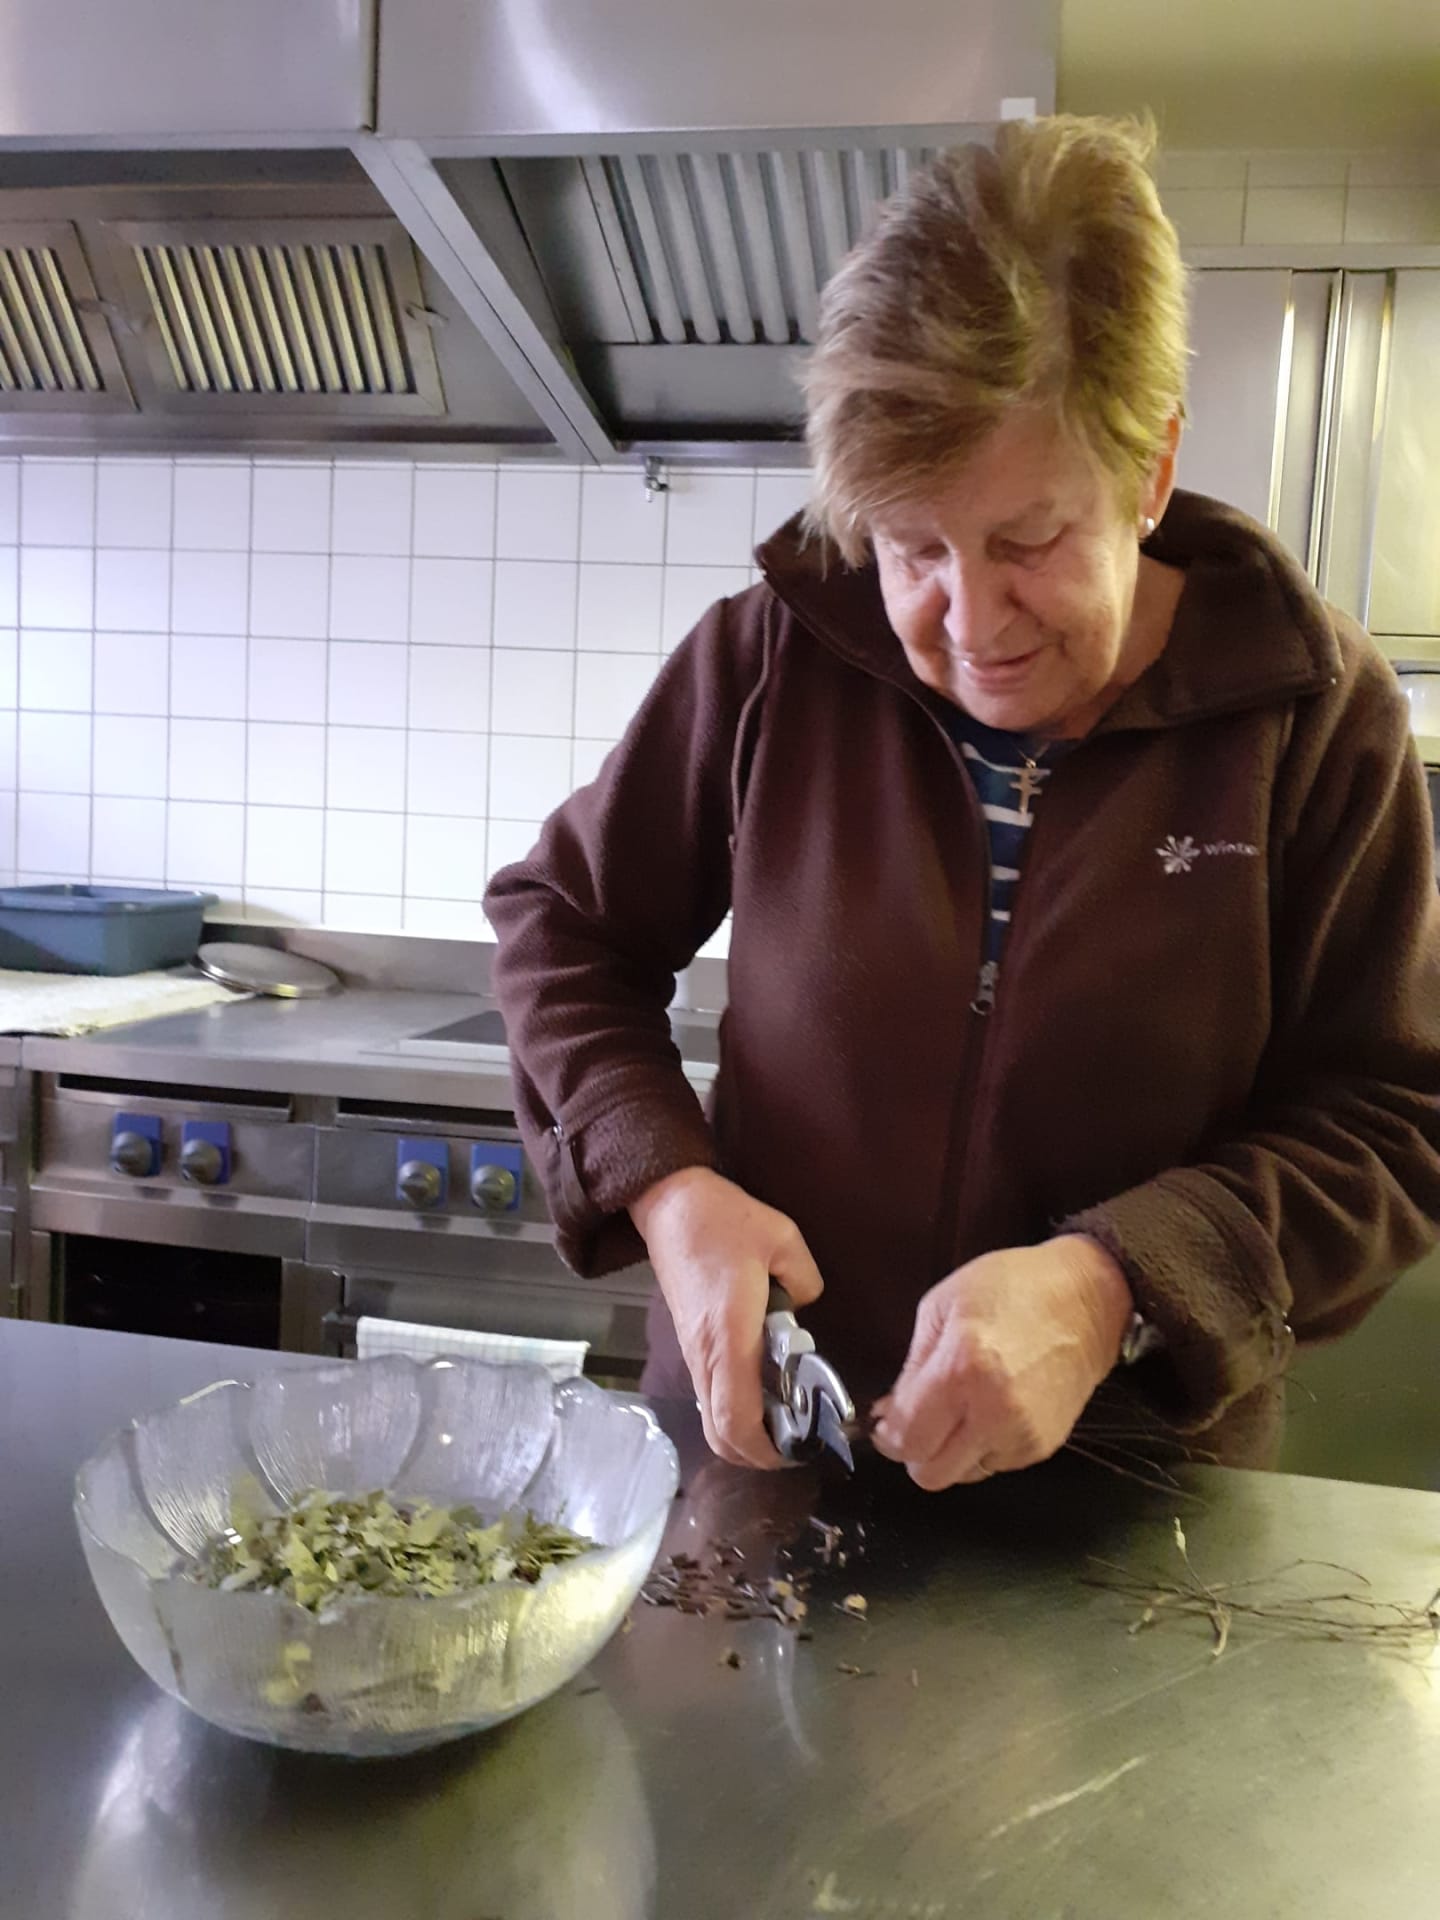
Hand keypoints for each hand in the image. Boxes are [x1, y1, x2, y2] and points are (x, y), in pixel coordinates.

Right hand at [630, 1166, 823, 1469]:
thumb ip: (805, 1283)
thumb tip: (800, 1312)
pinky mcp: (690, 1345)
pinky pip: (711, 1398)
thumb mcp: (783, 1239)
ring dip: (746, 1435)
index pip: (737, 1419)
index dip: (766, 1449)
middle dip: (759, 1455)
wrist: (670, 1205)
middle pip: (720, 1435)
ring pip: (712, 1421)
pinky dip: (736, 1412)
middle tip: (800, 1443)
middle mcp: (705, 1356)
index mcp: (729, 1336)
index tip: (801, 1449)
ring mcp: (693, 1354)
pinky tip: (767, 1391)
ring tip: (787, 1421)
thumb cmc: (724, 1221)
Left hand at [871, 1236, 1131, 1490]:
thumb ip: (911, 1367)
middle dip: (914, 1452)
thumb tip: (888, 1414)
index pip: (908, 1438)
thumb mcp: (941, 1305)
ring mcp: (1022, 1435)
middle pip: (930, 1474)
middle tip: (917, 1422)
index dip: (887, 1436)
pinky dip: (982, 1446)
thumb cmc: (1010, 1288)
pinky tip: (990, 1409)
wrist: (1087, 1301)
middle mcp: (992, 1412)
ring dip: (950, 1452)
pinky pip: (994, 1465)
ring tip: (960, 1410)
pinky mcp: (1043, 1447)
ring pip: (961, 1475)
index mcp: (961, 1370)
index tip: (885, 1423)